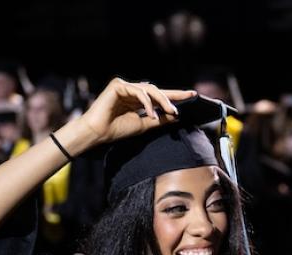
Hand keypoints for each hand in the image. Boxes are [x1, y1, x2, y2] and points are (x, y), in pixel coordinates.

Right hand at [77, 79, 194, 144]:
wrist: (98, 133)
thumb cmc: (116, 130)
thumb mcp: (143, 125)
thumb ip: (158, 119)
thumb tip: (176, 116)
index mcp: (137, 100)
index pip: (159, 96)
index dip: (176, 95)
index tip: (193, 95)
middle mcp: (132, 91)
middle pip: (157, 91)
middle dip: (171, 98)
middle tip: (180, 109)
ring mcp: (124, 86)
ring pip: (150, 89)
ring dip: (162, 101)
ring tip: (171, 111)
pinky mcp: (118, 85)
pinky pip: (138, 91)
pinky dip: (147, 102)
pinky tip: (152, 113)